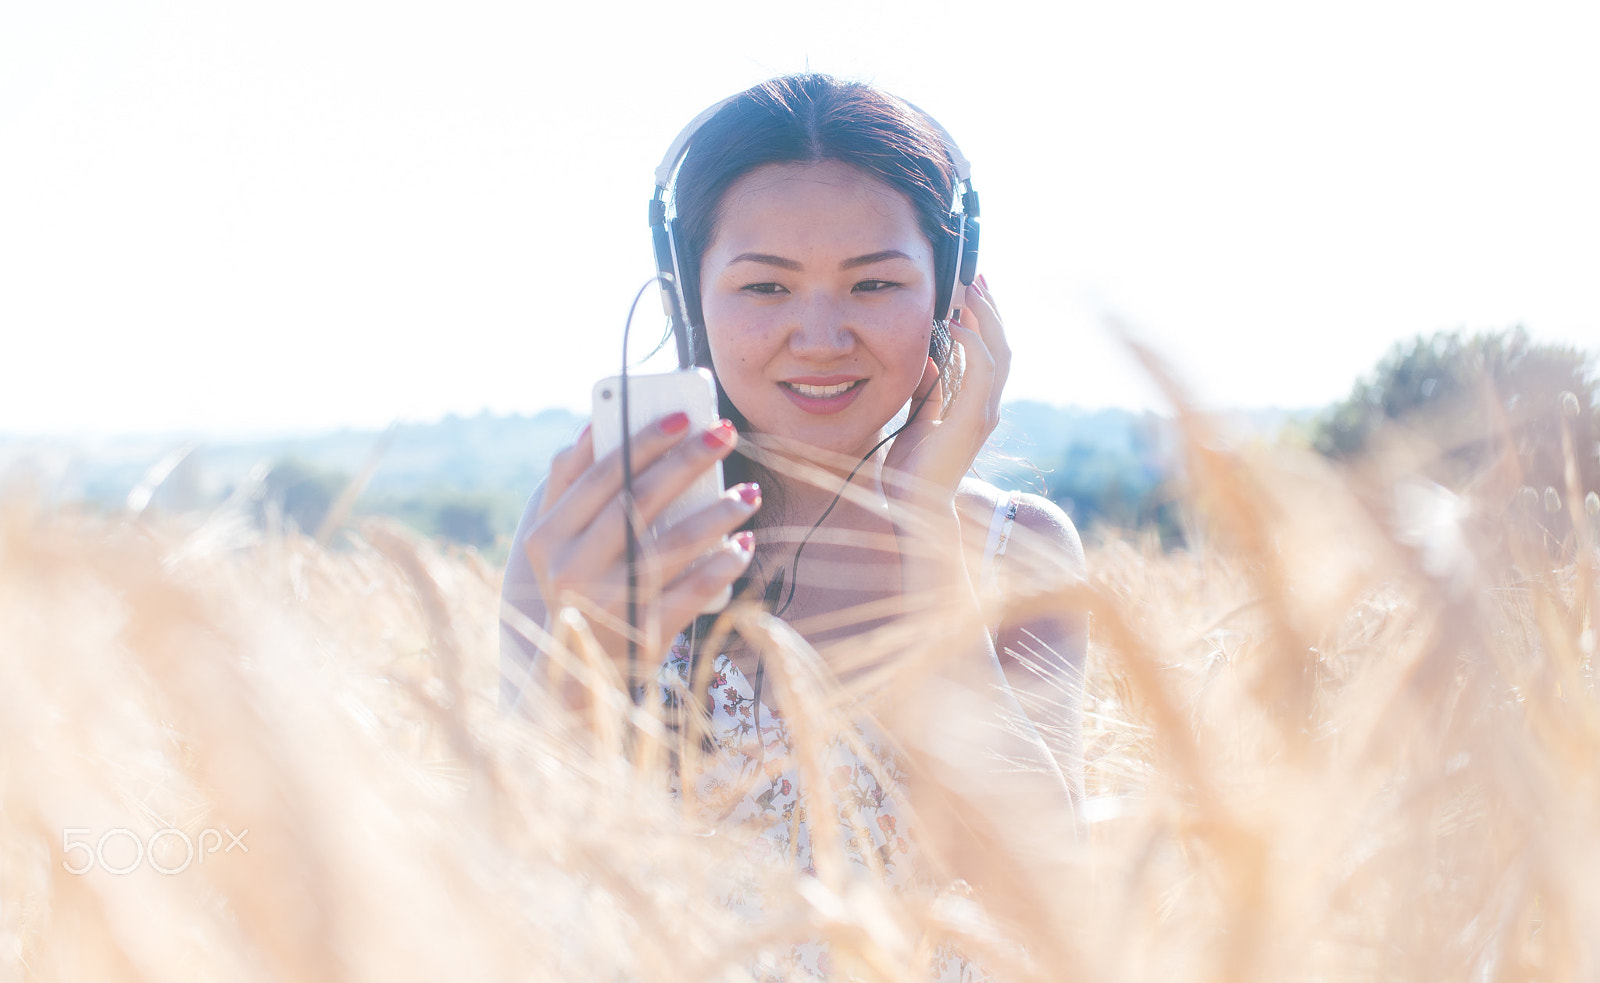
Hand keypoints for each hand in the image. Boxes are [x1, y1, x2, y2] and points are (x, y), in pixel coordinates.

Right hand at [522, 412, 760, 678]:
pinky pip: (693, 592)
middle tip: (725, 433)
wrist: (576, 671)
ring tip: (748, 493)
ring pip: (671, 546)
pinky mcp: (643, 634)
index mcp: (548, 536)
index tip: (683, 415)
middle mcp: (571, 569)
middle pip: (639, 502)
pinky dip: (722, 566)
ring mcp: (609, 604)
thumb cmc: (576, 585)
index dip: (643, 441)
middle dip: (687, 461)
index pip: (600, 475)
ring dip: (716, 514)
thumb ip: (567, 483)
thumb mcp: (555, 539)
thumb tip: (593, 424)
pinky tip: (744, 544)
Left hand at [882, 275, 1009, 511]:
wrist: (911, 504)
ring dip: (986, 317)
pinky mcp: (974, 420)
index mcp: (976, 404)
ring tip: (971, 289)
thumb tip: (929, 357)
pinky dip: (973, 343)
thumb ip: (929, 388)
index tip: (970, 289)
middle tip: (977, 276)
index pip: (991, 352)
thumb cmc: (912, 466)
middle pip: (1002, 345)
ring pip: (999, 352)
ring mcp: (985, 413)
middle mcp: (988, 406)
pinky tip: (957, 323)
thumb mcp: (919, 415)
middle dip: (991, 309)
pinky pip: (983, 371)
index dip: (985, 319)